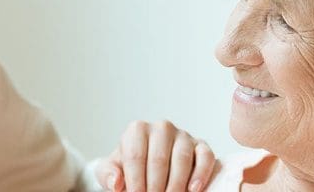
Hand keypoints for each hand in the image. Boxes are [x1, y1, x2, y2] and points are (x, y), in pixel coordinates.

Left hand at [95, 120, 215, 191]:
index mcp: (137, 130)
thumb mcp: (112, 170)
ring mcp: (183, 135)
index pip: (135, 156)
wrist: (148, 168)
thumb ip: (108, 174)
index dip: (135, 181)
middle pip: (158, 158)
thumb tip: (116, 182)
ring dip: (175, 184)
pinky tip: (193, 190)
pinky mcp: (201, 146)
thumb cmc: (130, 169)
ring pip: (182, 157)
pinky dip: (201, 174)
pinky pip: (205, 157)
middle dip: (155, 186)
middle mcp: (161, 128)